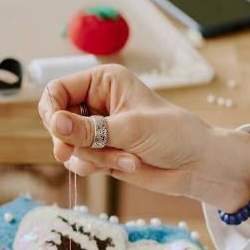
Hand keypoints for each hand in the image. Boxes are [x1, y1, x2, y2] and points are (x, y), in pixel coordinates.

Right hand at [38, 64, 249, 211]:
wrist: (196, 164)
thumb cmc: (172, 134)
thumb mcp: (129, 128)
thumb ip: (88, 130)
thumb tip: (54, 125)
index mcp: (103, 82)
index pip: (57, 91)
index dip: (52, 111)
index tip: (58, 132)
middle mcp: (96, 103)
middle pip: (57, 121)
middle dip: (72, 140)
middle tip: (80, 153)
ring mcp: (97, 130)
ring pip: (68, 146)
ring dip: (93, 157)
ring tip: (126, 158)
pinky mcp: (101, 154)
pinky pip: (80, 162)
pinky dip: (98, 167)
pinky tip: (127, 164)